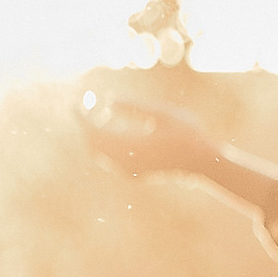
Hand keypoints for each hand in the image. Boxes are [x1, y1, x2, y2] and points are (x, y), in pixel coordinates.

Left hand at [75, 87, 212, 176]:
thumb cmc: (187, 133)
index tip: (75, 105)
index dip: (83, 118)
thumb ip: (135, 106)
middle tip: (85, 108)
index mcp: (133, 145)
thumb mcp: (163, 113)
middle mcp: (128, 162)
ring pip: (100, 154)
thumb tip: (107, 101)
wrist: (202, 162)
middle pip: (94, 144)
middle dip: (87, 127)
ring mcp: (130, 171)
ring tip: (99, 118)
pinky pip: (110, 161)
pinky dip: (106, 147)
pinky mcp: (134, 175)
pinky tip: (112, 133)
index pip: (95, 131)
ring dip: (96, 137)